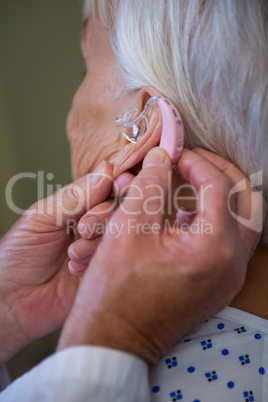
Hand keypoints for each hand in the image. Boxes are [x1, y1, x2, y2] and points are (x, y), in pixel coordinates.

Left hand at [0, 161, 113, 364]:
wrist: (11, 301)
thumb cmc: (18, 255)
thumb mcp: (42, 218)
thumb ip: (75, 197)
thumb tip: (105, 170)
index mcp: (78, 205)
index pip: (108, 187)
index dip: (118, 184)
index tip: (123, 184)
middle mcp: (93, 224)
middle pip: (120, 209)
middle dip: (104, 216)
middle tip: (83, 228)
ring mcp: (99, 248)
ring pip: (120, 234)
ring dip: (97, 242)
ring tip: (73, 254)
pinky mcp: (104, 271)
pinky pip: (116, 259)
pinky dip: (96, 262)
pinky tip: (75, 269)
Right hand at [58, 147, 263, 364]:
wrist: (113, 339)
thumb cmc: (115, 290)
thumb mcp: (129, 227)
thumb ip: (150, 184)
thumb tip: (161, 157)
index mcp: (215, 247)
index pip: (219, 186)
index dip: (195, 162)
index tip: (173, 154)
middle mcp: (232, 264)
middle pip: (247, 201)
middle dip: (221, 173)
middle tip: (192, 161)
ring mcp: (228, 278)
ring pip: (244, 222)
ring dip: (222, 196)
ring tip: (191, 183)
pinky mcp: (217, 286)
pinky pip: (231, 244)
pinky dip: (216, 221)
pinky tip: (186, 216)